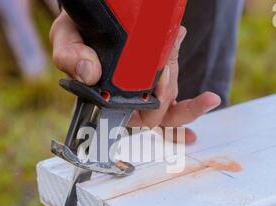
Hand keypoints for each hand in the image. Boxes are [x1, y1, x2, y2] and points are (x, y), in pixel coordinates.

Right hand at [50, 10, 220, 144]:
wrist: (95, 21)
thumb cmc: (79, 34)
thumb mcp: (67, 37)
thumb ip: (70, 54)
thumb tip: (89, 72)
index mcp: (102, 99)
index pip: (123, 115)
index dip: (145, 103)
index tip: (160, 79)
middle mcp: (125, 104)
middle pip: (153, 113)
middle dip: (165, 88)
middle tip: (164, 55)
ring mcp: (144, 98)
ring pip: (168, 105)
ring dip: (175, 80)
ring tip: (172, 41)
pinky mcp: (159, 89)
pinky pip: (177, 109)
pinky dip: (194, 107)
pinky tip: (209, 100)